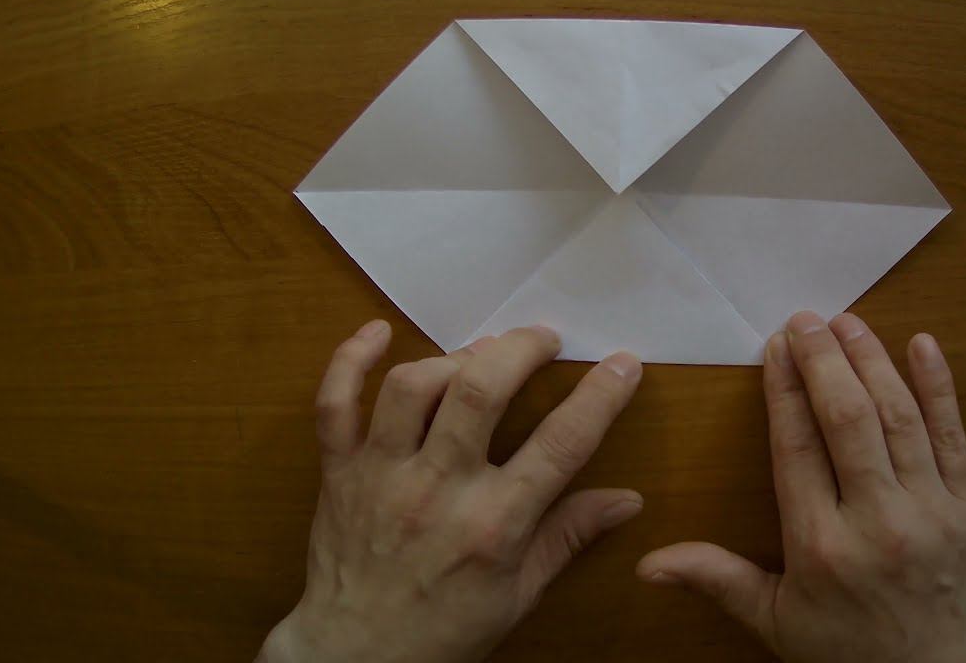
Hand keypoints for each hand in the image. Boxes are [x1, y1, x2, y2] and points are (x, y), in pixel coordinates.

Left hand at [259, 320, 643, 662]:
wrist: (357, 658)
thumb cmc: (445, 629)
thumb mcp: (520, 594)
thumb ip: (570, 536)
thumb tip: (629, 499)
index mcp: (492, 525)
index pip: (560, 444)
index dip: (600, 397)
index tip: (623, 364)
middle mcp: (437, 490)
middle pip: (480, 391)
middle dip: (520, 349)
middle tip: (543, 339)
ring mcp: (382, 475)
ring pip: (412, 387)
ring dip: (452, 356)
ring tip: (480, 355)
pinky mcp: (340, 471)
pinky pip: (335, 404)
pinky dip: (350, 361)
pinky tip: (376, 334)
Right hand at [637, 311, 965, 662]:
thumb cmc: (845, 647)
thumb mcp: (773, 620)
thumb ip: (715, 578)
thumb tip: (646, 565)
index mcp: (820, 545)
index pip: (797, 448)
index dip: (784, 390)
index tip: (775, 346)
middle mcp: (876, 522)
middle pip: (848, 421)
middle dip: (825, 361)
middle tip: (806, 320)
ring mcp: (931, 511)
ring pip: (898, 418)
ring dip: (872, 361)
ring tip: (847, 322)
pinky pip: (955, 437)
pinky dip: (940, 387)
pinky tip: (921, 344)